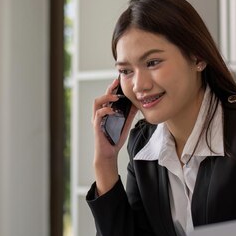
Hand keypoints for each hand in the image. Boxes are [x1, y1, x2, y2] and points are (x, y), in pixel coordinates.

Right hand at [91, 77, 137, 193]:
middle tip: (117, 83)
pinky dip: (105, 110)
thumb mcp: (125, 124)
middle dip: (109, 89)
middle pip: (102, 97)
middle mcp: (100, 114)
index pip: (108, 97)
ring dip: (106, 98)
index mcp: (106, 113)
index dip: (113, 89)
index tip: (120, 82)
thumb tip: (138, 104)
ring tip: (115, 98)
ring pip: (97, 103)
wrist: (109, 153)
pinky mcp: (97, 126)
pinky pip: (98, 114)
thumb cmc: (115, 139)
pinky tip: (113, 111)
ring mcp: (97, 120)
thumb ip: (129, 115)